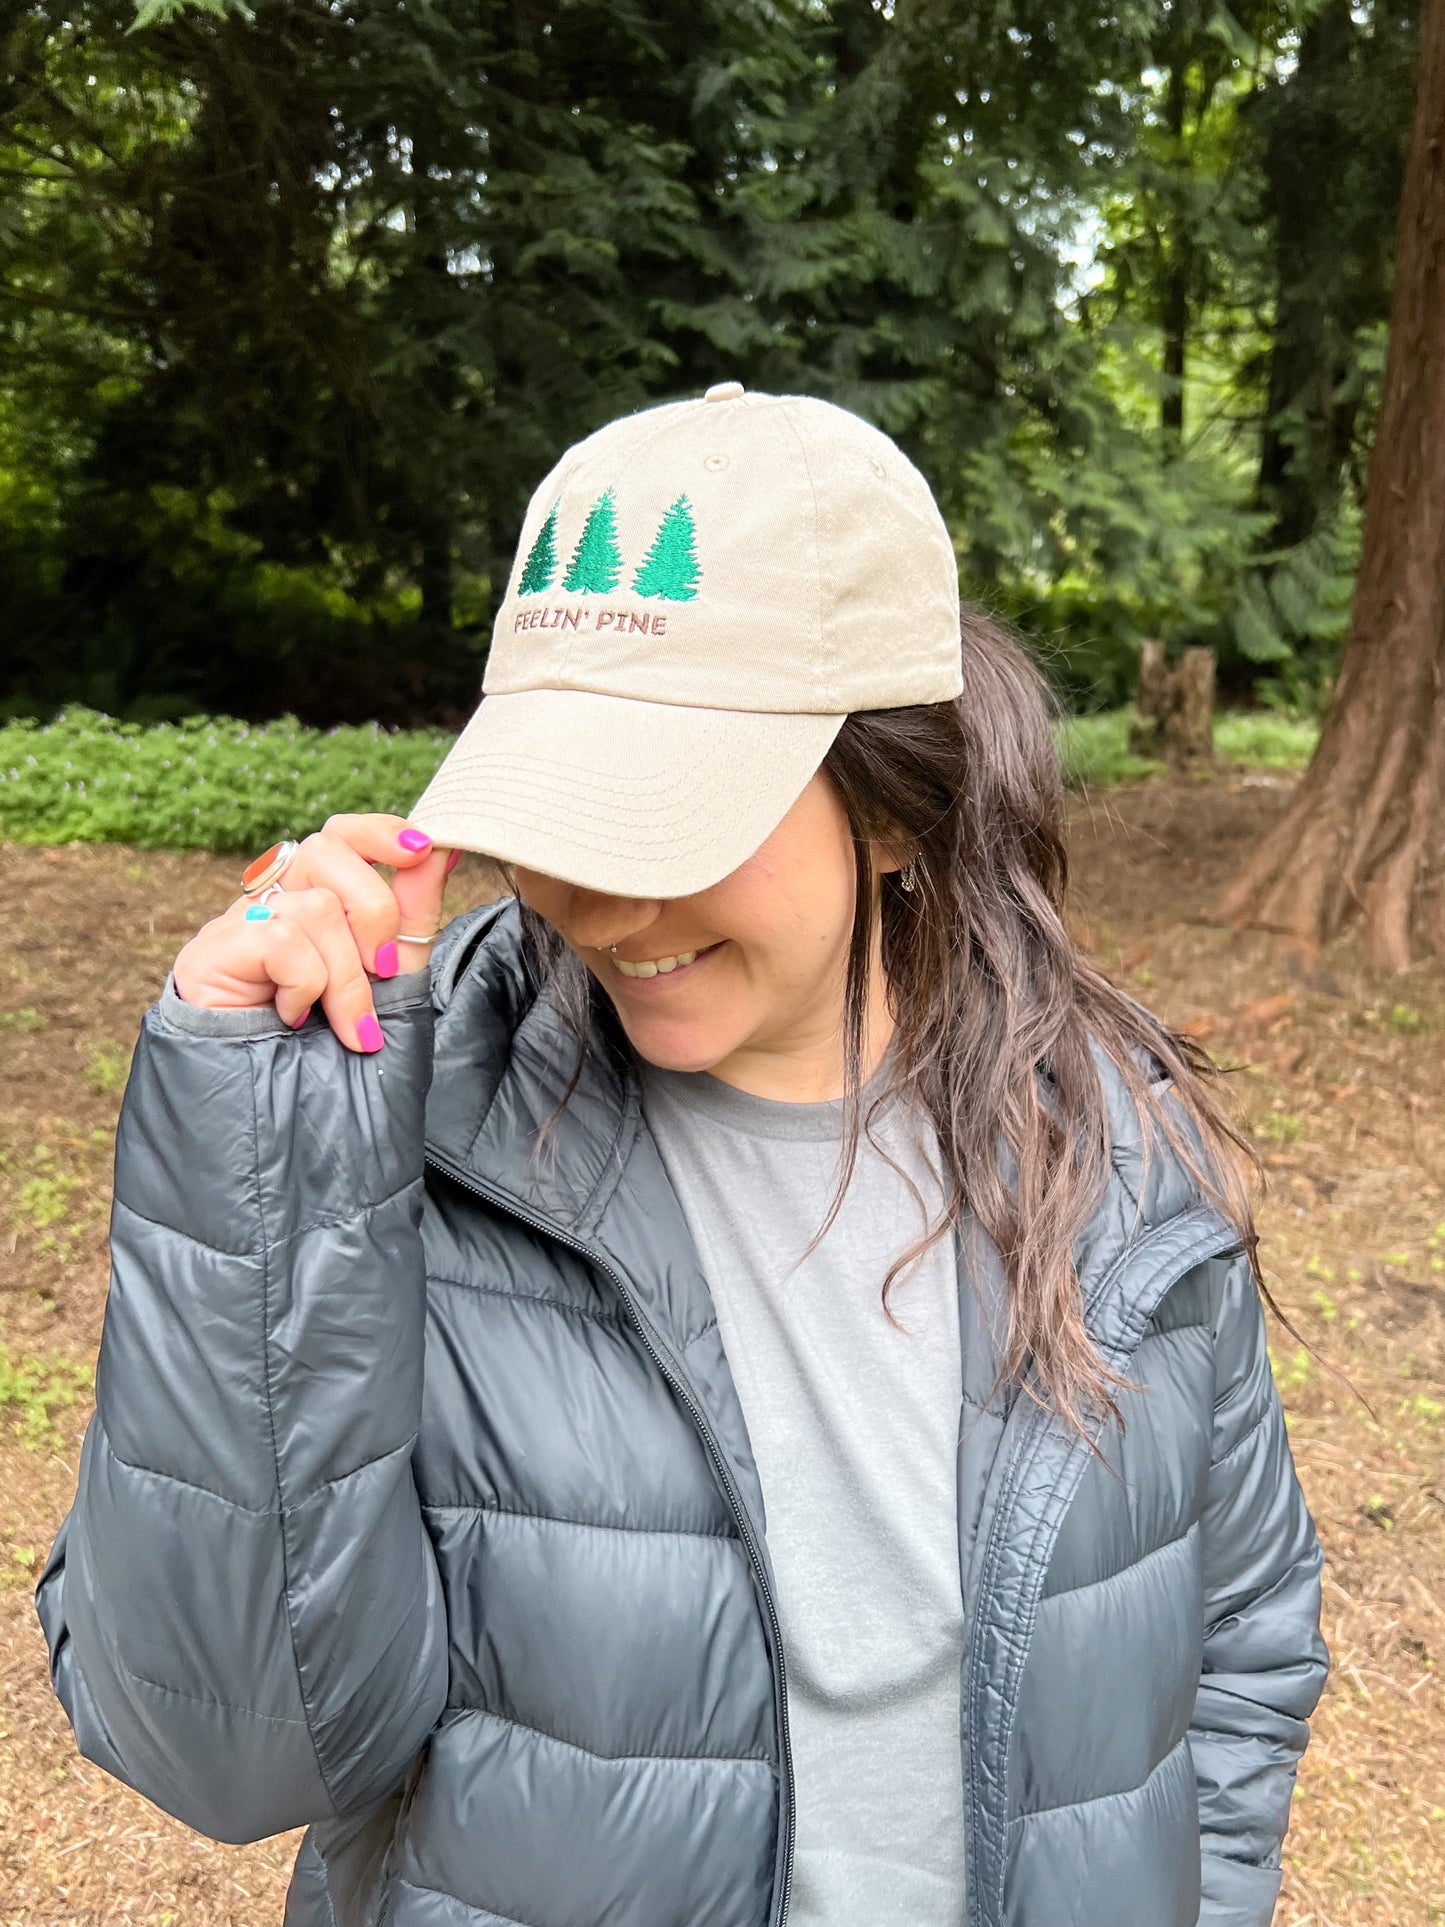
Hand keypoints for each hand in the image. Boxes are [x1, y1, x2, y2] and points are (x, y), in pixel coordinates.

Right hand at [172, 815, 454, 1050]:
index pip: (337, 835)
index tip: (422, 849)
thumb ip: (413, 912)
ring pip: (314, 907)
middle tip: (384, 971)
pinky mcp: (211, 953)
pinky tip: (293, 1018)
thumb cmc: (336, 1050)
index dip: (378, 831)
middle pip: (326, 851)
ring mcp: (236, 926)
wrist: (290, 1120)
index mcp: (311, 902)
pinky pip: (280, 938)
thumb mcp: (391, 975)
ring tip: (347, 1025)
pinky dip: (305, 985)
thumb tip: (444, 847)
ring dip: (347, 977)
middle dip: (374, 912)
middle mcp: (270, 903)